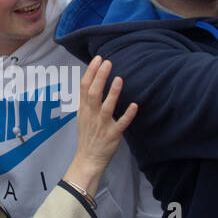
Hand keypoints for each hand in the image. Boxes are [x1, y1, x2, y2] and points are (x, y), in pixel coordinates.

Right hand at [69, 56, 137, 179]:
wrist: (88, 158)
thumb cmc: (88, 135)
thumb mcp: (82, 115)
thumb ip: (87, 99)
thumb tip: (93, 79)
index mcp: (84, 109)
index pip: (84, 87)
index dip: (91, 72)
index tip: (98, 59)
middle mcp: (92, 115)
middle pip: (93, 93)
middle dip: (100, 77)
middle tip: (108, 62)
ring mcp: (102, 125)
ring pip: (106, 108)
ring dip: (112, 94)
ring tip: (119, 79)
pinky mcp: (112, 135)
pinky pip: (121, 124)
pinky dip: (128, 115)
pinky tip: (134, 105)